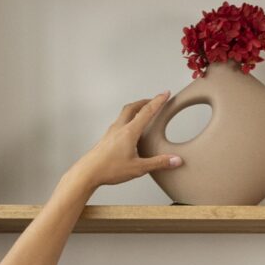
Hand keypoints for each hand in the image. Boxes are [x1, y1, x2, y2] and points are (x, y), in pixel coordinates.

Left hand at [65, 97, 183, 192]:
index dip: (158, 101)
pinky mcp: (108, 137)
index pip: (147, 112)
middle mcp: (120, 127)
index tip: (165, 93)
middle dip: (146, 101)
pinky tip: (131, 128)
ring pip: (125, 113)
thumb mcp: (139, 168)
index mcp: (129, 132)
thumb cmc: (110, 169)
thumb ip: (159, 163)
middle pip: (133, 107)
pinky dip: (129, 119)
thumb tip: (176, 160)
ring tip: (144, 112)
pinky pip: (120, 122)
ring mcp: (112, 131)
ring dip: (136, 109)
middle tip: (155, 100)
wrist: (89, 171)